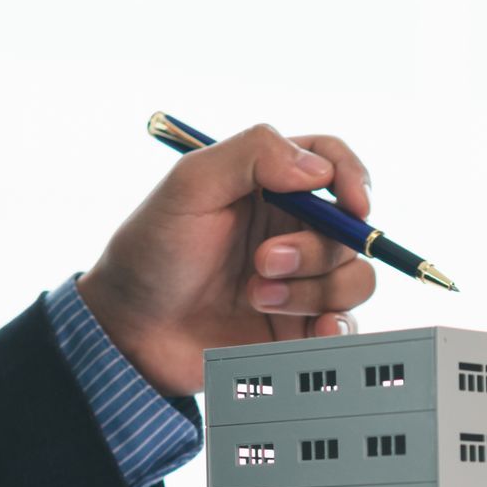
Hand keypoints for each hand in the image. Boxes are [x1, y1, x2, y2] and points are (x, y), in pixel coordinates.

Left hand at [79, 124, 377, 396]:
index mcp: (268, 186)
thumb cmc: (152, 253)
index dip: (354, 177)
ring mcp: (299, 281)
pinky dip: (337, 327)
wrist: (131, 331)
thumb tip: (320, 169)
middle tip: (263, 264)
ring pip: (354, 279)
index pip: (333, 163)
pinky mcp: (299, 329)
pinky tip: (311, 331)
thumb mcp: (189, 186)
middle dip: (314, 249)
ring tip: (257, 297)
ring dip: (313, 290)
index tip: (354, 204)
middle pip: (349, 230)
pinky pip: (346, 326)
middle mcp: (290, 229)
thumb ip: (252, 155)